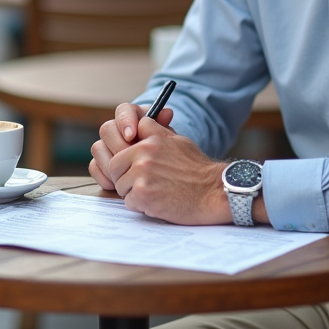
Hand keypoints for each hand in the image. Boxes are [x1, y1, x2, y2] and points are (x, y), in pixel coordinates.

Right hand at [89, 103, 172, 189]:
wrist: (160, 173)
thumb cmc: (164, 153)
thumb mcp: (168, 140)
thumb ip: (163, 127)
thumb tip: (167, 113)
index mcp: (133, 117)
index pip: (123, 110)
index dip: (125, 121)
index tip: (132, 135)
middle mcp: (116, 129)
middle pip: (107, 129)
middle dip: (119, 146)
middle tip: (131, 158)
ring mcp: (106, 147)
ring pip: (97, 148)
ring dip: (112, 163)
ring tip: (127, 173)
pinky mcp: (100, 164)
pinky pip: (94, 167)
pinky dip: (105, 176)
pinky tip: (119, 184)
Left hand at [106, 117, 229, 224]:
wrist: (213, 192)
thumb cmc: (197, 169)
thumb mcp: (177, 141)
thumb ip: (154, 132)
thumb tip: (139, 123)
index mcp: (149, 141)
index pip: (120, 146)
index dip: (125, 160)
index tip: (132, 166)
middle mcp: (143, 155)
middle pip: (114, 167)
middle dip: (125, 177)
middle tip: (143, 183)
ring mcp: (142, 175)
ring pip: (120, 186)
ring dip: (133, 192)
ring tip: (155, 192)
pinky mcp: (143, 195)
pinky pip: (129, 202)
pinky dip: (141, 206)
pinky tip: (158, 201)